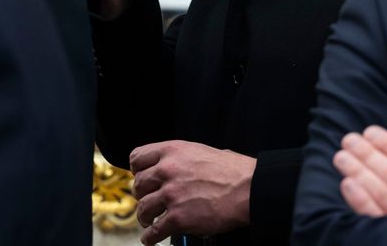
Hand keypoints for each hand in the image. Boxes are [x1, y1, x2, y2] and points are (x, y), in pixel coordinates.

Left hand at [129, 140, 254, 244]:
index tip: (141, 177)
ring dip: (145, 217)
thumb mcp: (201, 151)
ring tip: (150, 221)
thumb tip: (170, 168)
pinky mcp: (178, 218)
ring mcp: (172, 195)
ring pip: (143, 208)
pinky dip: (150, 237)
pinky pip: (154, 231)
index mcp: (172, 151)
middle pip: (138, 185)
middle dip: (142, 195)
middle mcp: (168, 170)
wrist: (249, 189)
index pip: (137, 158)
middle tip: (149, 201)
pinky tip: (152, 238)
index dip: (138, 170)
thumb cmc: (232, 171)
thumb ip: (180, 159)